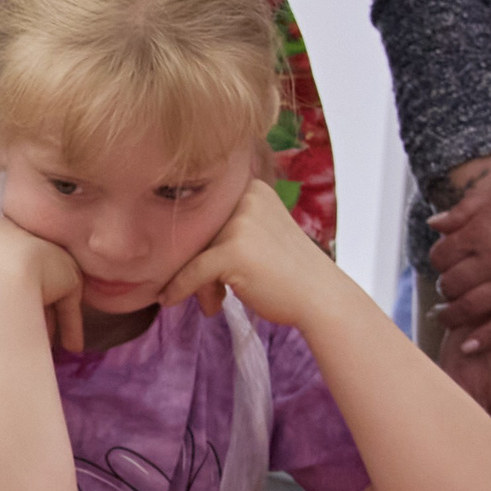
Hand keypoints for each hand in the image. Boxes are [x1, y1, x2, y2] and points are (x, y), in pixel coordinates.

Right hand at [0, 214, 86, 351]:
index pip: (3, 256)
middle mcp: (27, 238)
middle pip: (28, 274)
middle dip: (27, 301)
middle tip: (20, 326)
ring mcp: (51, 257)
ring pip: (48, 291)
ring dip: (46, 319)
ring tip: (42, 342)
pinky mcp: (68, 277)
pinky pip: (68, 304)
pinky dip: (69, 326)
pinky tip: (70, 347)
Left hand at [161, 178, 350, 328]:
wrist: (321, 297)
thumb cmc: (288, 273)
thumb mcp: (257, 237)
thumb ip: (222, 233)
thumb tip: (169, 248)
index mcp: (252, 189)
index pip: (205, 215)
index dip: (197, 245)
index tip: (199, 270)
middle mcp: (246, 199)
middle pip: (197, 233)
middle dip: (198, 267)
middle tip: (211, 294)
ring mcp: (240, 223)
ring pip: (193, 253)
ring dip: (198, 282)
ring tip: (213, 301)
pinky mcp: (232, 251)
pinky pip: (190, 272)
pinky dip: (177, 288)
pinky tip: (169, 300)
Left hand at [428, 165, 490, 350]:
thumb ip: (465, 209)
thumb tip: (435, 224)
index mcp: (481, 232)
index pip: (441, 256)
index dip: (439, 259)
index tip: (446, 261)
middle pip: (452, 283)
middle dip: (446, 286)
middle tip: (451, 286)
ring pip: (471, 306)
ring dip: (454, 314)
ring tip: (449, 315)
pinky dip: (485, 338)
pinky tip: (469, 347)